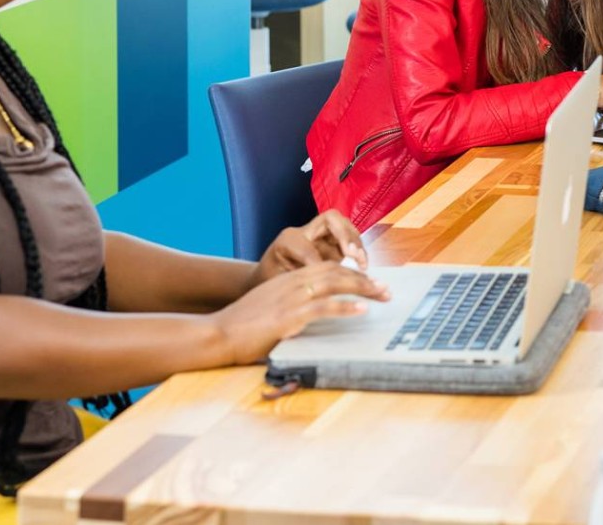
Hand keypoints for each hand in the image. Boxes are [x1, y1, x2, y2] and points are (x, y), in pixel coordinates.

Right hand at [211, 262, 391, 364]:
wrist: (217, 334)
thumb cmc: (240, 326)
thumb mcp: (268, 309)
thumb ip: (290, 307)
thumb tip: (309, 317)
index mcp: (288, 279)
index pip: (326, 267)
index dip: (350, 272)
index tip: (369, 280)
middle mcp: (292, 283)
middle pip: (336, 271)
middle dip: (363, 278)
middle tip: (385, 287)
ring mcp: (291, 298)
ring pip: (334, 283)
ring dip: (362, 288)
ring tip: (382, 293)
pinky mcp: (289, 316)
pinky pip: (323, 307)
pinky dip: (345, 306)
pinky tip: (362, 309)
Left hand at [255, 211, 369, 285]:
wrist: (270, 280)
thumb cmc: (273, 282)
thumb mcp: (280, 283)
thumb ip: (298, 281)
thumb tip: (320, 283)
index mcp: (287, 240)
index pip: (307, 246)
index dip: (317, 262)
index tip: (323, 280)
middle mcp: (306, 233)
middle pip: (331, 219)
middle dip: (345, 234)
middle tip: (352, 253)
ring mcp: (323, 237)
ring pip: (344, 226)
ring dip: (356, 242)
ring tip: (361, 261)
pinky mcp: (334, 246)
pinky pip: (351, 241)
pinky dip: (359, 252)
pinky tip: (362, 266)